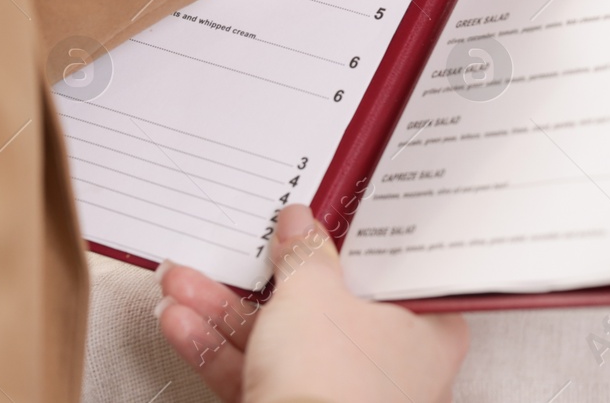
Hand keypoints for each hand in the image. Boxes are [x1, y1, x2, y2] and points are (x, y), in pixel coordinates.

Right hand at [156, 204, 467, 402]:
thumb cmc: (335, 385)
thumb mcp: (315, 295)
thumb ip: (305, 254)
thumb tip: (300, 225)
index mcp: (428, 329)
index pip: (384, 273)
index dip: (344, 244)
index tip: (309, 224)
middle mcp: (393, 367)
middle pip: (323, 306)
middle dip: (260, 279)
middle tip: (234, 251)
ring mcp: (343, 397)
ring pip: (282, 342)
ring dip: (224, 311)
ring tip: (181, 282)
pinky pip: (261, 375)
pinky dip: (221, 351)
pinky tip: (182, 322)